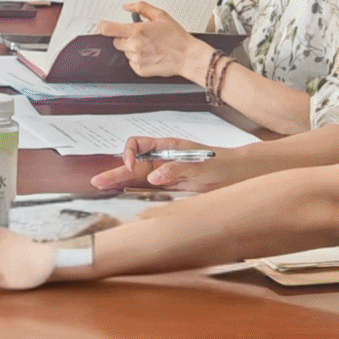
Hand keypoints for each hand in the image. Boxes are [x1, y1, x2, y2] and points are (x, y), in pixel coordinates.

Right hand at [90, 136, 224, 192]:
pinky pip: (148, 188)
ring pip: (137, 176)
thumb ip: (177, 169)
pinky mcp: (171, 187)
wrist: (239, 174)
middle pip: (133, 163)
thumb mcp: (201, 165)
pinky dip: (134, 190)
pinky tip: (124, 194)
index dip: (129, 154)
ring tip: (102, 187)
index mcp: (167, 147)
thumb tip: (152, 176)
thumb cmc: (223, 163)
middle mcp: (163, 159)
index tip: (131, 168)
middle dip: (115, 172)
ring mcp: (166, 173)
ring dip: (120, 181)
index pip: (137, 144)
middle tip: (98, 182)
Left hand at [95, 1, 206, 79]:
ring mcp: (136, 59)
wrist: (188, 56)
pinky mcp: (140, 70)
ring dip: (132, 49)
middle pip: (116, 42)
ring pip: (125, 52)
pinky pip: (132, 63)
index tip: (103, 26)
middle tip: (140, 37)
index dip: (103, 27)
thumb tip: (126, 7)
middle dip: (124, 38)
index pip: (107, 29)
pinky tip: (151, 55)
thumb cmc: (176, 36)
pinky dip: (138, 59)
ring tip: (149, 46)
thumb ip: (141, 7)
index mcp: (136, 31)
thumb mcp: (161, 15)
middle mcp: (134, 46)